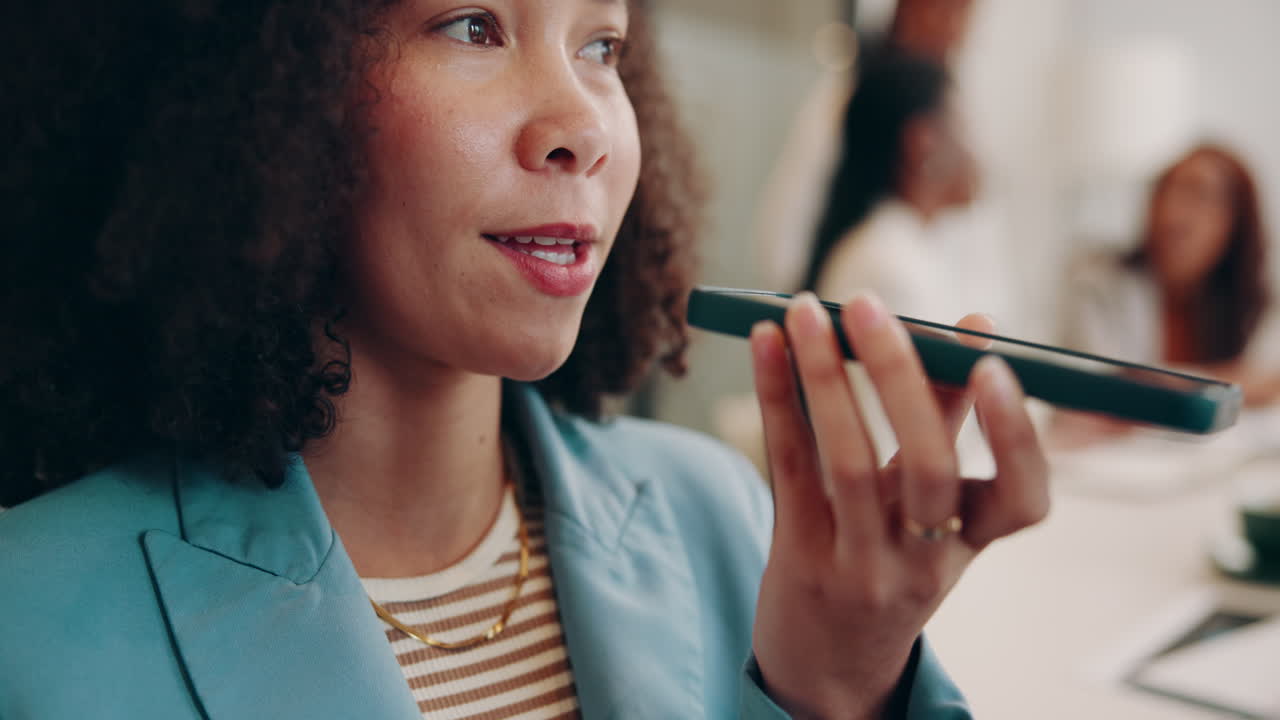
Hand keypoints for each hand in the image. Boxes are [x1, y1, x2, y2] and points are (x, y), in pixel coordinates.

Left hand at [748, 293, 1048, 719]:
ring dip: (825, 375)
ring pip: (849, 463)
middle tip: (869, 305)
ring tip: (806, 309)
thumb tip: (970, 323)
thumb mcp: (931, 511)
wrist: (827, 663)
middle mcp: (923, 560)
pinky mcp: (798, 553)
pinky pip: (789, 465)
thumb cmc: (887, 561)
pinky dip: (779, 397)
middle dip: (901, 377)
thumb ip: (946, 421)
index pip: (1024, 500)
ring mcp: (859, 562)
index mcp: (971, 543)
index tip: (996, 365)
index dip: (1017, 435)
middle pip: (930, 469)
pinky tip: (767, 343)